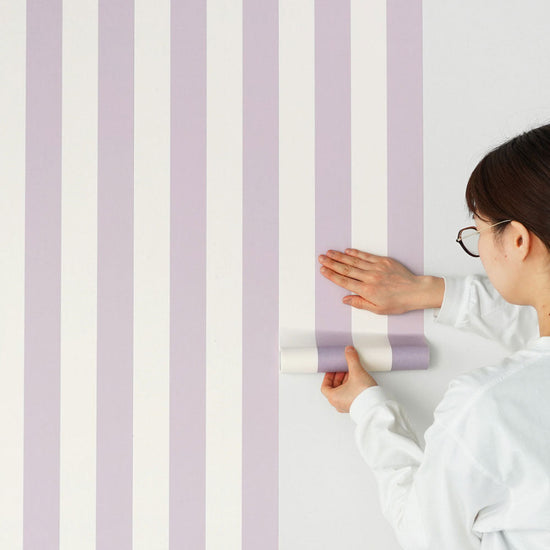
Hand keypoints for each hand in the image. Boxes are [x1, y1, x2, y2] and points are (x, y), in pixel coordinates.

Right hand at [318, 248, 443, 314]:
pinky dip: (356, 253)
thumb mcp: (378, 309)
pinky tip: (347, 250)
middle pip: (346, 269)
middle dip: (332, 263)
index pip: (345, 282)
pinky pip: (366, 256)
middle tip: (321, 258)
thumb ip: (360, 303)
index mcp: (367, 291)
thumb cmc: (398, 302)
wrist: (416, 291)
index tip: (323, 271)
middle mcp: (370, 278)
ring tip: (329, 252)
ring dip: (340, 256)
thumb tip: (345, 299)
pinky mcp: (383, 261)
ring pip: (354, 261)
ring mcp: (376, 268)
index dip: (332, 275)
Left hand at [321, 346, 376, 412]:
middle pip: (334, 388)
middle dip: (339, 377)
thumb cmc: (364, 395)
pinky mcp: (356, 406)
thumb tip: (349, 351)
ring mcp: (347, 406)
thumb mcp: (356, 372)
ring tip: (353, 373)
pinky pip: (350, 395)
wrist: (377, 407)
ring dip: (346, 382)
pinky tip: (359, 381)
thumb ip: (352, 360)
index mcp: (333, 397)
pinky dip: (352, 387)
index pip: (325, 386)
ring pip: (343, 392)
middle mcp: (339, 403)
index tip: (333, 370)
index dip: (328, 377)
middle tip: (344, 369)